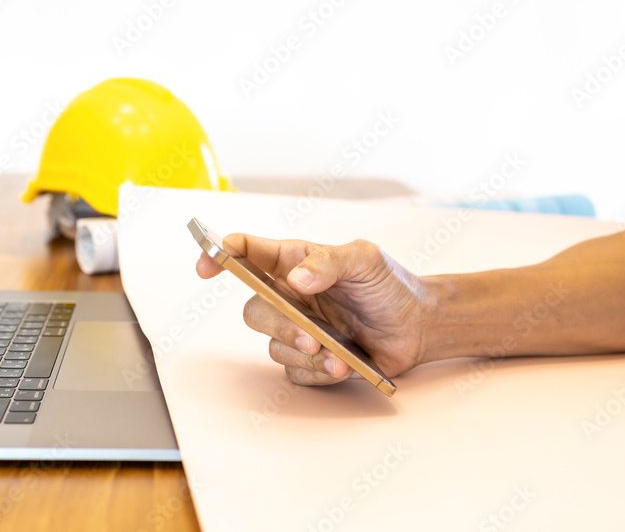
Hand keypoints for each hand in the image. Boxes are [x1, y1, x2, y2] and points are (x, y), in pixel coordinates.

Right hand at [196, 234, 435, 386]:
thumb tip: (296, 278)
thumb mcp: (365, 260)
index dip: (220, 255)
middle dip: (278, 327)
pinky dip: (317, 371)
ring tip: (339, 355)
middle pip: (254, 310)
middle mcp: (289, 295)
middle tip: (309, 336)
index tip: (207, 265)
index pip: (247, 253)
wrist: (417, 326)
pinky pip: (294, 371)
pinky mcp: (309, 358)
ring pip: (271, 345)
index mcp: (295, 262)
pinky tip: (342, 364)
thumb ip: (328, 263)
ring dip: (304, 354)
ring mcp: (297, 327)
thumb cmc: (388, 285)